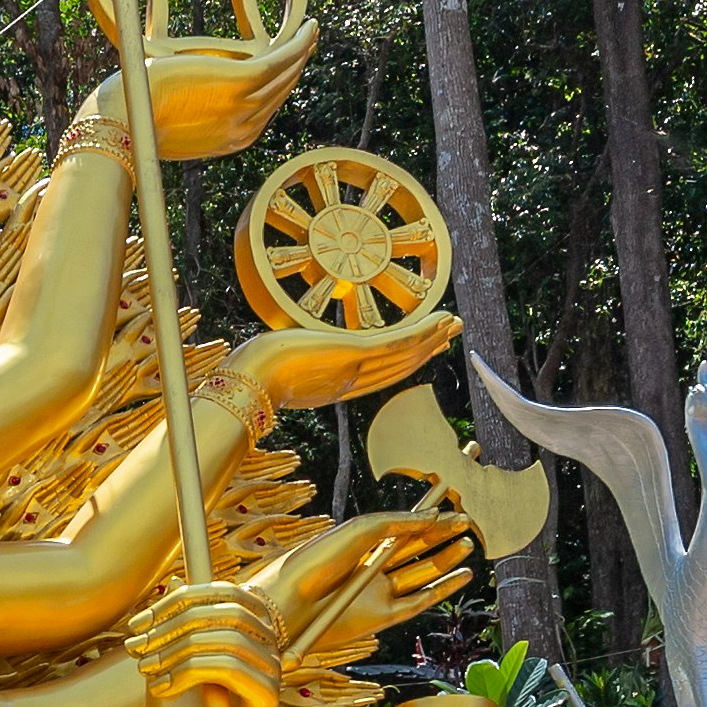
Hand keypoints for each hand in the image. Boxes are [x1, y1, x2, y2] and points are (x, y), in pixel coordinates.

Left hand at [127, 580, 284, 706]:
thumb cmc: (171, 700)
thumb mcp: (168, 651)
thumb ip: (177, 618)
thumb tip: (175, 582)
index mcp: (251, 626)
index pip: (226, 592)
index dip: (179, 600)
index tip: (138, 623)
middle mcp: (270, 645)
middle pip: (228, 611)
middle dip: (173, 625)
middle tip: (135, 647)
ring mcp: (273, 672)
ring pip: (227, 639)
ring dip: (175, 651)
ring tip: (145, 669)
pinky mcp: (267, 699)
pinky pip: (228, 667)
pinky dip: (187, 672)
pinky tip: (161, 688)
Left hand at [144, 18, 319, 163]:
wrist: (123, 121)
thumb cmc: (136, 118)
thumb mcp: (173, 121)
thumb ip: (192, 111)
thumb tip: (188, 95)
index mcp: (230, 140)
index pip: (264, 110)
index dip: (277, 86)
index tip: (283, 67)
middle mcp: (244, 128)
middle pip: (280, 93)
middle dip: (295, 68)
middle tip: (304, 44)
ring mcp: (243, 107)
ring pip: (284, 76)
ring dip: (301, 51)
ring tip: (310, 30)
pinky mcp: (238, 83)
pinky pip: (279, 61)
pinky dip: (296, 44)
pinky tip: (307, 27)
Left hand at [225, 306, 458, 416]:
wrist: (251, 379)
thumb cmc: (257, 369)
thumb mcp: (285, 359)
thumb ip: (298, 354)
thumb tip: (291, 342)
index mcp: (338, 384)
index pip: (382, 372)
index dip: (407, 360)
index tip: (427, 348)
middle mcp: (352, 380)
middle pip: (399, 365)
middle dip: (427, 349)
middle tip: (451, 333)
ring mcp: (356, 368)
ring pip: (404, 355)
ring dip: (432, 338)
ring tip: (455, 324)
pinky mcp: (355, 354)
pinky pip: (396, 343)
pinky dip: (421, 333)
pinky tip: (440, 321)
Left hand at [248, 508, 479, 651]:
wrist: (292, 601)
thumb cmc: (317, 560)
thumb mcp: (360, 530)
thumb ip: (398, 522)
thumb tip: (435, 517)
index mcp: (363, 543)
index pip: (404, 527)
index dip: (431, 517)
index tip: (456, 505)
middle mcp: (372, 567)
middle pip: (416, 549)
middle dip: (442, 534)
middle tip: (469, 520)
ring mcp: (378, 592)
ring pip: (422, 574)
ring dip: (446, 559)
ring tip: (469, 542)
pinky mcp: (382, 617)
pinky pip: (420, 601)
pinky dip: (444, 589)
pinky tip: (463, 574)